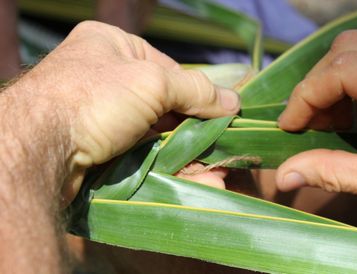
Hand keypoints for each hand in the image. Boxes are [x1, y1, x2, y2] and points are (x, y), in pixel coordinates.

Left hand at [11, 21, 239, 202]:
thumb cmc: (94, 98)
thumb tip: (234, 101)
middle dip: (193, 130)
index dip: (197, 93)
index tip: (223, 115)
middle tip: (220, 148)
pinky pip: (143, 153)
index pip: (168, 69)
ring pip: (156, 134)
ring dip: (186, 154)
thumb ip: (195, 89)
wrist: (40, 150)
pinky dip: (168, 165)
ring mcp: (102, 116)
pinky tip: (195, 180)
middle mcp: (105, 78)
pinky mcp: (99, 148)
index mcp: (111, 45)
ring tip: (216, 172)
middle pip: (164, 105)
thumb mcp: (152, 82)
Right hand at [276, 30, 356, 212]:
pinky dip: (353, 88)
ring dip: (332, 86)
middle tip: (306, 124)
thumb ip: (336, 174)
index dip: (307, 95)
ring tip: (330, 125)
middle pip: (349, 49)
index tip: (288, 128)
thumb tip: (283, 176)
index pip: (345, 69)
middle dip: (316, 86)